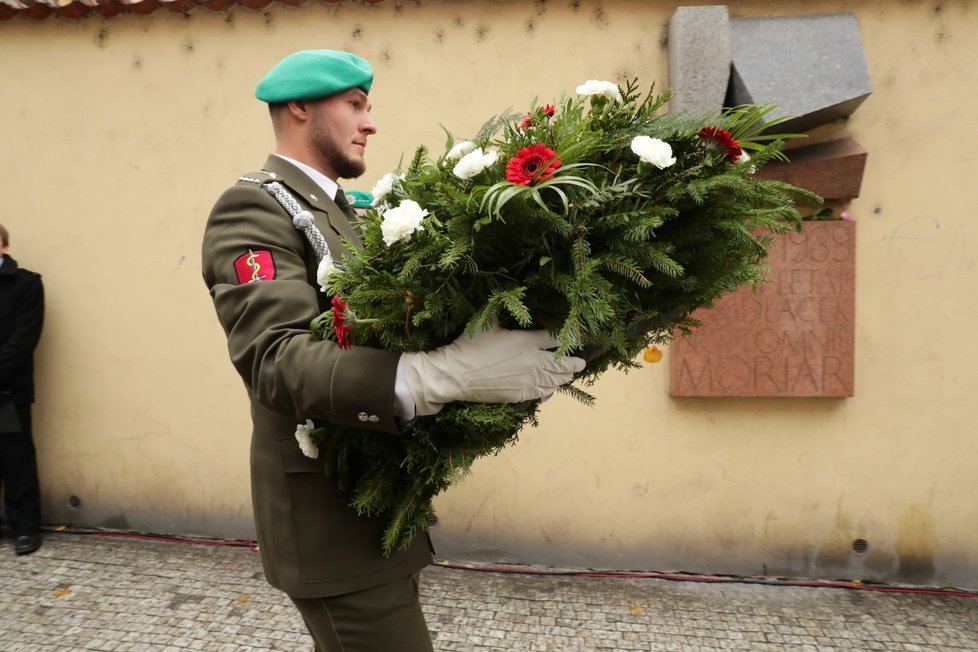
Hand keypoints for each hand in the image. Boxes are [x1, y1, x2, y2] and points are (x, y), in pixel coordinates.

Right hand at [399, 326, 585, 415]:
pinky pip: (543, 394)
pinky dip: (551, 391)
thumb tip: (508, 297)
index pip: (555, 339)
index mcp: (527, 340)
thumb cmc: (470, 345)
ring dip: (565, 377)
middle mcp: (534, 361)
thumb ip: (503, 311)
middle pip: (563, 363)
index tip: (573, 338)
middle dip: (575, 362)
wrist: (457, 374)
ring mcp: (529, 380)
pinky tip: (552, 389)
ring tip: (571, 374)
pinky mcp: (521, 395)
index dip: (566, 338)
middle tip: (581, 362)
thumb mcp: (487, 322)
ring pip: (556, 380)